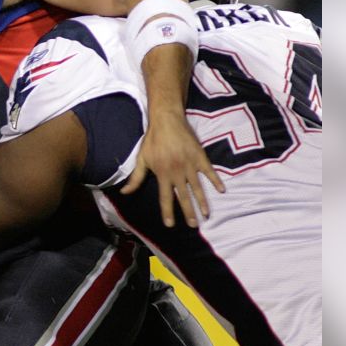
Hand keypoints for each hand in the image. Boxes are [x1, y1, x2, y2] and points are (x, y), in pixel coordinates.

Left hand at [122, 112, 224, 227]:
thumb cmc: (152, 140)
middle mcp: (177, 172)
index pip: (165, 198)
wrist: (167, 120)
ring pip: (197, 188)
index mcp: (162, 174)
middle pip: (184, 196)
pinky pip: (210, 171)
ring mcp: (190, 165)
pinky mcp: (200, 157)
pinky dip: (216, 181)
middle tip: (193, 225)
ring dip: (202, 202)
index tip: (170, 224)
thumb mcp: (141, 159)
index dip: (168, 212)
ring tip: (206, 215)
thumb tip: (124, 193)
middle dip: (189, 212)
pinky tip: (221, 190)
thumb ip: (135, 178)